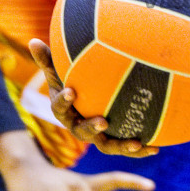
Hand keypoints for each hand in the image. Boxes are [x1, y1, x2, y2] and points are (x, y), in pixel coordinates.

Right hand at [28, 40, 158, 156]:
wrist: (83, 107)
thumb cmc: (70, 85)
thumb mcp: (58, 74)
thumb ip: (48, 61)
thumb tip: (32, 40)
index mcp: (65, 112)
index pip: (61, 107)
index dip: (64, 100)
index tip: (71, 91)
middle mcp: (79, 127)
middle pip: (83, 131)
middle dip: (92, 127)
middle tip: (104, 121)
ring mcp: (97, 137)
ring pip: (107, 145)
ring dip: (122, 146)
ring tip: (136, 143)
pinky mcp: (113, 141)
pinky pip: (126, 148)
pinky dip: (140, 150)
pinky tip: (156, 148)